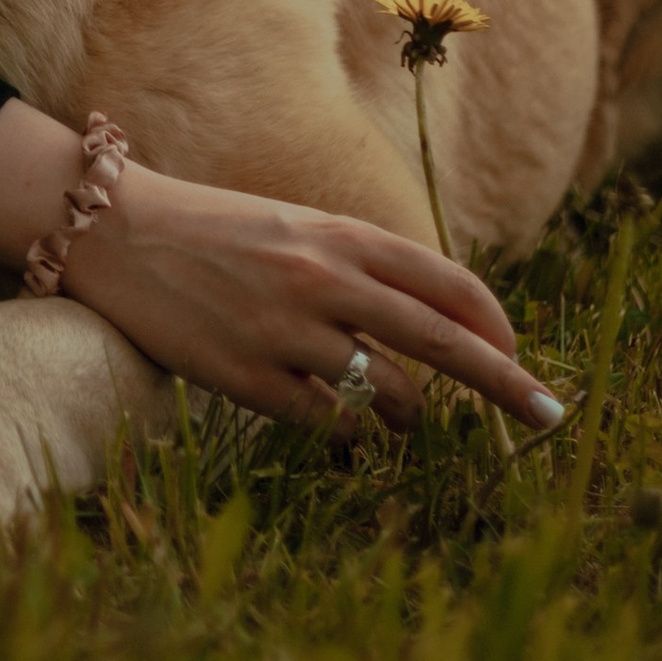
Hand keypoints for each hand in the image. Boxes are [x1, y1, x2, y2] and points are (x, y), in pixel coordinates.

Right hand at [69, 162, 563, 433]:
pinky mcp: (244, 375)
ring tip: (399, 417)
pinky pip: (328, 422)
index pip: (447, 283)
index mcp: (337, 235)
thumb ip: (358, 266)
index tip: (520, 355)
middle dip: (507, 383)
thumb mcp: (294, 229)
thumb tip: (432, 322)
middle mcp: (320, 279)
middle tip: (548, 415)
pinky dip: (349, 431)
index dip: (496, 324)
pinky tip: (343, 427)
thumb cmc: (211, 231)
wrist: (113, 232)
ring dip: (409, 414)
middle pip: (444, 341)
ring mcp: (283, 330)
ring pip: (390, 393)